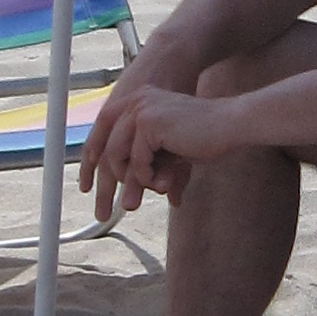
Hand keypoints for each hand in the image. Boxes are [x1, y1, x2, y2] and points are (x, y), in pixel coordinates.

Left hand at [80, 80, 233, 220]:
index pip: (102, 133)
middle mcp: (134, 101)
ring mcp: (139, 110)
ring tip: (143, 199)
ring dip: (134, 183)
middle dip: (106, 186)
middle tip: (102, 213)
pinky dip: (148, 177)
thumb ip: (152, 167)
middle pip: (105, 148)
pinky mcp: (147, 122)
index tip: (86, 188)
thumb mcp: (171, 153)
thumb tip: (138, 196)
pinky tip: (165, 179)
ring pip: (118, 158)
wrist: (230, 124)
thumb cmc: (208, 138)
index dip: (90, 162)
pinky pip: (135, 162)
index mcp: (137, 102)